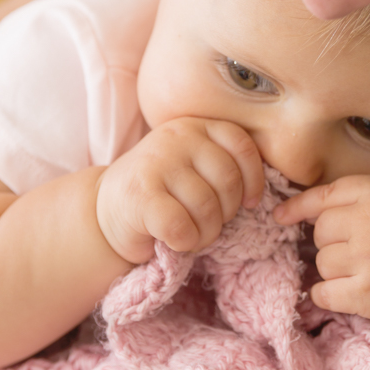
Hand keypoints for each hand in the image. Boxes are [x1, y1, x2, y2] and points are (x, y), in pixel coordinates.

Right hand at [96, 118, 263, 263]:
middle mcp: (177, 137)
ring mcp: (156, 163)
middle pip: (228, 181)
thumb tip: (263, 192)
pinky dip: (185, 242)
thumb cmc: (163, 192)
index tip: (249, 203)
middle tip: (208, 223)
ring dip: (206, 233)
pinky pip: (182, 226)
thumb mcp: (195, 166)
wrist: (105, 210)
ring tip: (192, 234)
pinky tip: (174, 240)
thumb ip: (224, 164)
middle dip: (226, 214)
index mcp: (197, 126)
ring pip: (207, 207)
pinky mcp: (140, 195)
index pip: (243, 147)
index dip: (254, 180)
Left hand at [275, 175, 369, 357]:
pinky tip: (355, 293)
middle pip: (321, 230)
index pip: (328, 194)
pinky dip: (330, 296)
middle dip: (334, 243)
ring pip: (322, 261)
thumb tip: (299, 207)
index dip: (301, 206)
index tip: (281, 215)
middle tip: (364, 252)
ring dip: (337, 271)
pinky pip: (323, 292)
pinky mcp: (369, 293)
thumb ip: (362, 196)